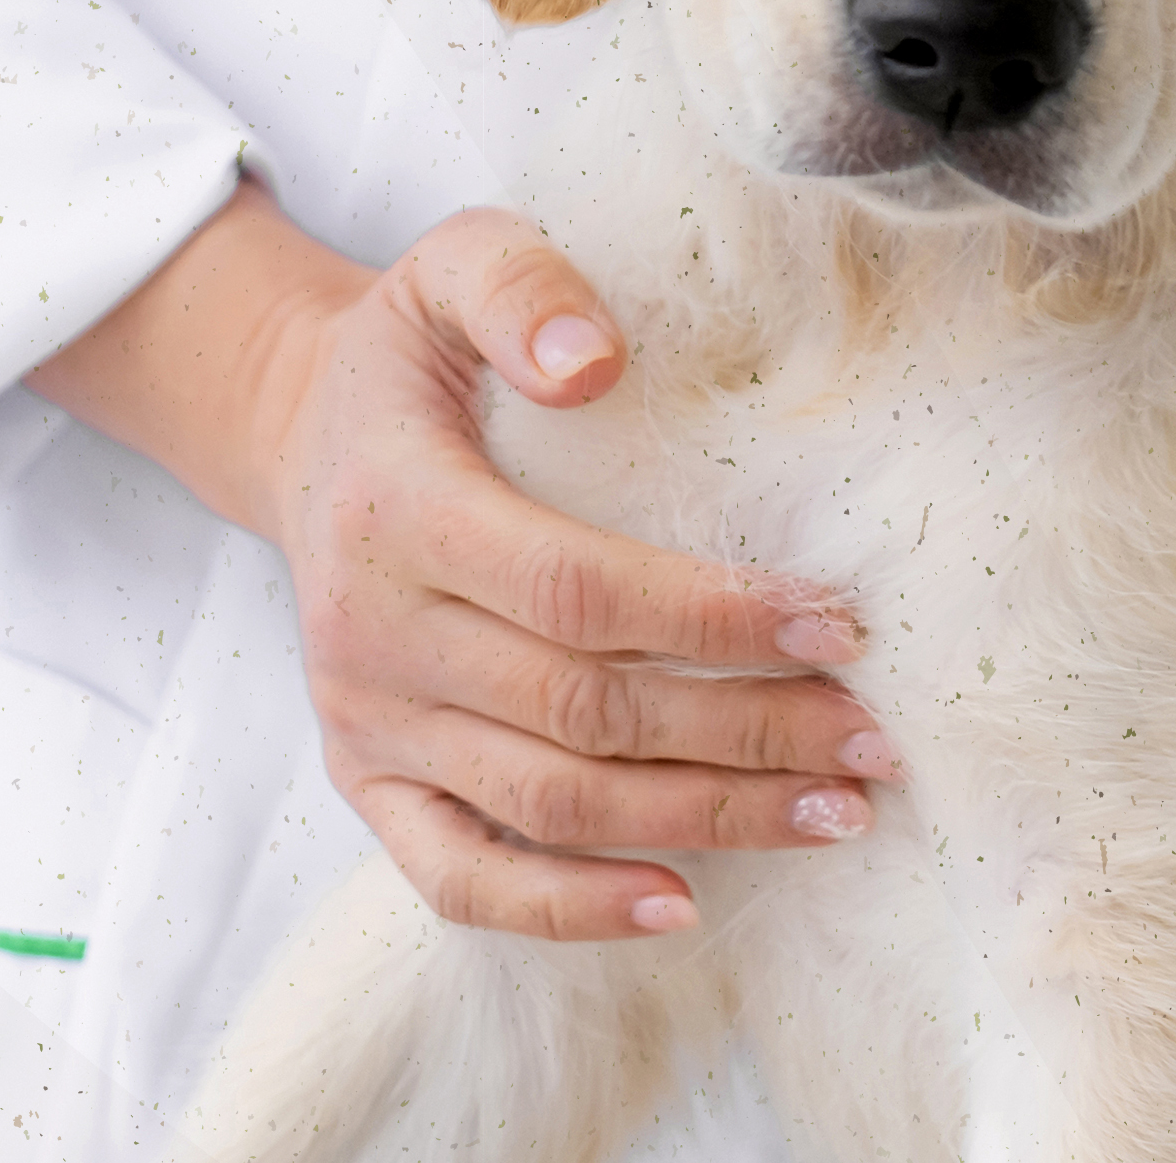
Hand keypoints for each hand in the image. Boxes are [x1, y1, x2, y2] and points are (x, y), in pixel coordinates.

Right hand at [36, 183, 901, 940]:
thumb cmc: (413, 352)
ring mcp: (368, 722)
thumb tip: (595, 360)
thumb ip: (522, 288)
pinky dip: (569, 908)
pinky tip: (682, 901)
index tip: (841, 624)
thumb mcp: (451, 266)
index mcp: (399, 510)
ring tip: (834, 813)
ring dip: (703, 820)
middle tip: (875, 740)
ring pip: (550, 805)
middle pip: (584, 713)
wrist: (301, 430)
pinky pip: (461, 877)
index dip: (714, 618)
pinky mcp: (368, 782)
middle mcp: (374, 633)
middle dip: (747, 734)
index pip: (578, 590)